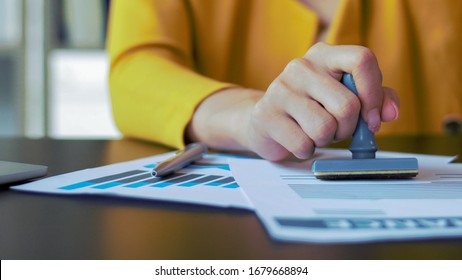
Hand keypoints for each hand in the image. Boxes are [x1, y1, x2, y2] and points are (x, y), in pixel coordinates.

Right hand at [246, 43, 398, 159]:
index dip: (374, 93)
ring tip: (314, 133)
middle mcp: (301, 67)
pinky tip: (298, 140)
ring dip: (326, 140)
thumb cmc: (312, 108)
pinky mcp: (266, 115)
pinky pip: (303, 144)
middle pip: (347, 105)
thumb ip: (375, 99)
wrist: (266, 120)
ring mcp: (280, 90)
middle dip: (348, 128)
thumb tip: (389, 113)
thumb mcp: (345, 97)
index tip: (373, 118)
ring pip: (325, 128)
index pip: (361, 60)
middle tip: (337, 129)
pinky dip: (307, 150)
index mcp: (324, 55)